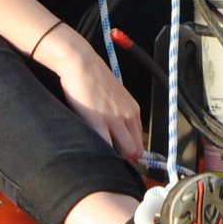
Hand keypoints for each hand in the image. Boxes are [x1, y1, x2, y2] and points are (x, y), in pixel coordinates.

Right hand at [46, 32, 145, 160]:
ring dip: (116, 159)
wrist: (82, 64)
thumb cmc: (94, 79)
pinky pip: (106, 147)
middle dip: (125, 159)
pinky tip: (95, 153)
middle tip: (111, 160)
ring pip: (126, 152)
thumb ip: (120, 114)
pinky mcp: (98, 123)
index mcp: (133, 110)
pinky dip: (103, 155)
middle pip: (136, 150)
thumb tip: (119, 133)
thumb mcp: (115, 97)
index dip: (131, 152)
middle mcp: (129, 116)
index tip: (121, 156)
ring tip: (102, 157)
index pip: (140, 141)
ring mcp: (115, 120)